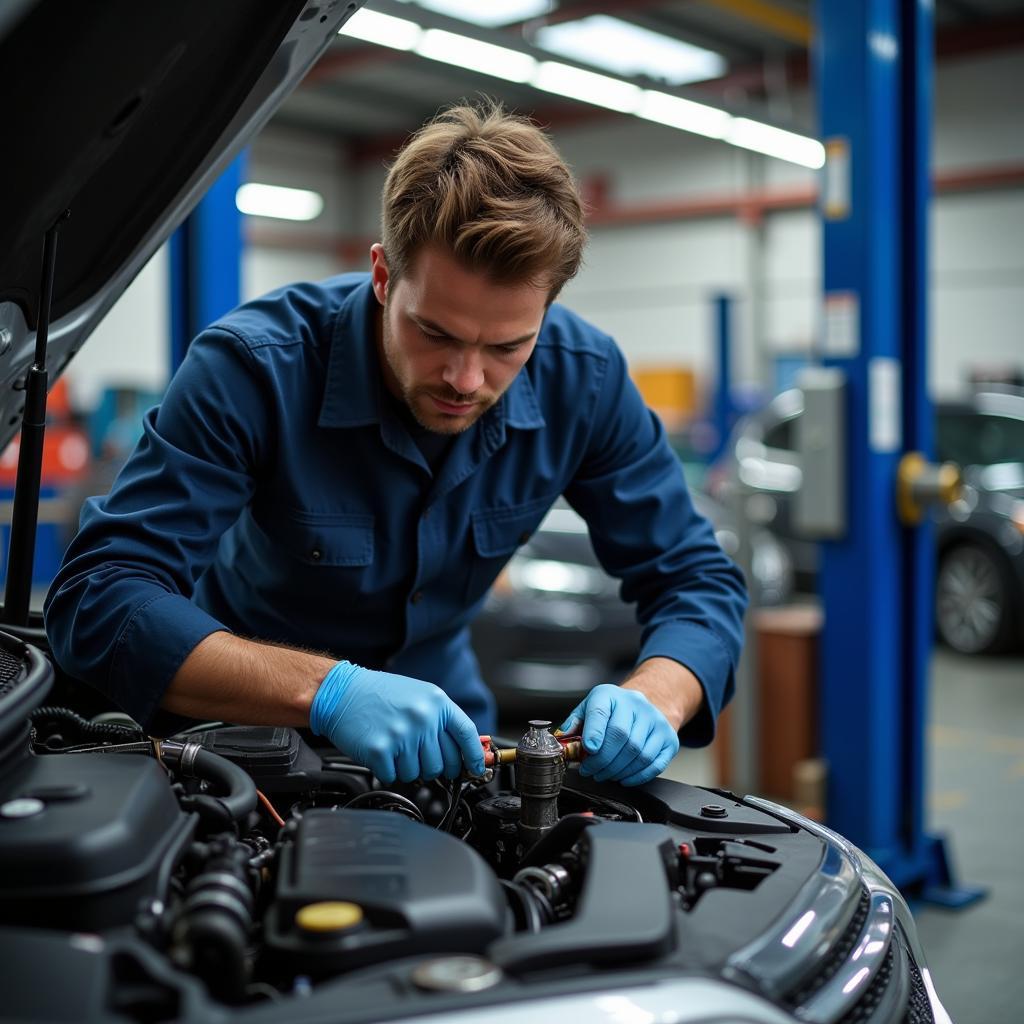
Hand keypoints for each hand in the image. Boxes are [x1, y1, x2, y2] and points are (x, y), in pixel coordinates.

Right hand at [309, 662, 484, 783]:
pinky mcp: (381, 751)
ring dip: (407, 767)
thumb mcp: (419, 696)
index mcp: (436, 702)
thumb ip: (441, 720)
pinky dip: (388, 770)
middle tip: (418, 756)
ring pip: (419, 774)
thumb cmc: (380, 694)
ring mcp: (402, 735)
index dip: (474, 756)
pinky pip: (394, 777)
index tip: (476, 769)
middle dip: (433, 766)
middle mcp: (423, 718)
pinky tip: (381, 752)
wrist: (341, 692)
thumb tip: (464, 750)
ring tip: (395, 747)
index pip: (467, 734)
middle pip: (443, 763)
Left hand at [560, 683, 678, 786]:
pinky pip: (655, 764)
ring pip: (638, 753)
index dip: (594, 732)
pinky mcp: (669, 739)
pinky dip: (637, 776)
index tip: (588, 749)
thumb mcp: (590, 707)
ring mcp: (656, 721)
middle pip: (620, 737)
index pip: (601, 712)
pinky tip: (624, 778)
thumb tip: (562, 740)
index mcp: (611, 695)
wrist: (646, 703)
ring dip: (618, 771)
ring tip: (605, 774)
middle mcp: (637, 705)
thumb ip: (574, 723)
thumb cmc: (613, 709)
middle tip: (591, 770)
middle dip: (602, 760)